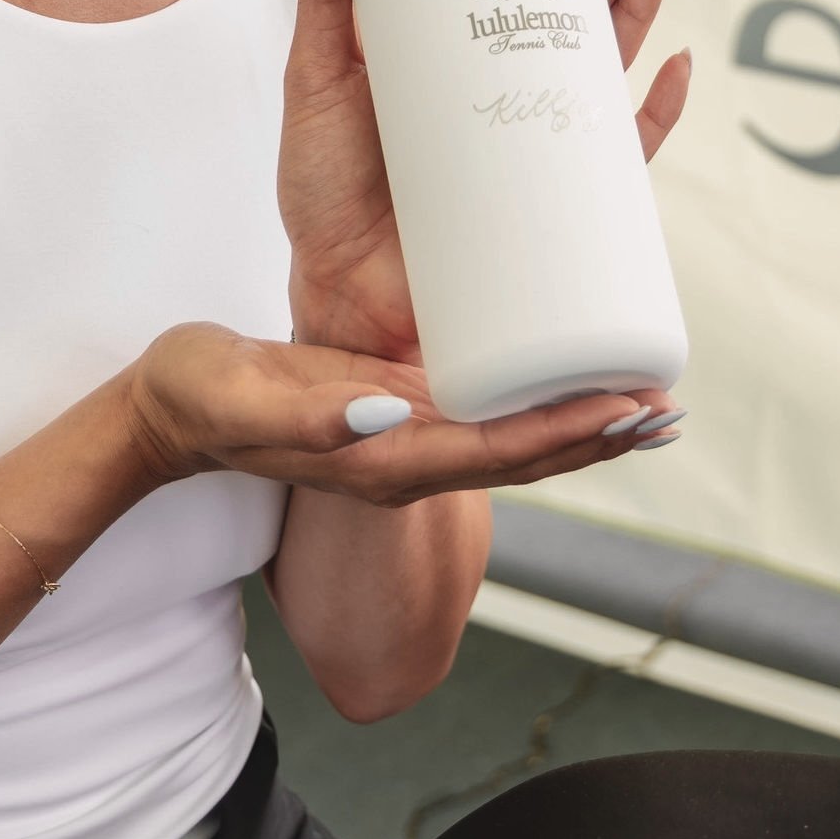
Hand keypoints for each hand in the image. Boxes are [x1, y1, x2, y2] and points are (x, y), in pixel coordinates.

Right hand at [123, 322, 672, 506]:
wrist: (170, 411)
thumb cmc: (200, 400)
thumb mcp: (244, 398)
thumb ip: (312, 416)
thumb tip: (386, 415)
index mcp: (382, 460)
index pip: (496, 457)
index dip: (567, 436)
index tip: (627, 410)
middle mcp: (408, 458)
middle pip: (525, 458)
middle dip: (600, 437)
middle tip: (669, 409)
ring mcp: (408, 438)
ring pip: (517, 441)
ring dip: (585, 424)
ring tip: (651, 401)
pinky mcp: (401, 408)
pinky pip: (490, 414)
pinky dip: (542, 402)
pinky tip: (572, 378)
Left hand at [278, 0, 692, 364]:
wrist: (338, 290)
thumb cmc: (320, 188)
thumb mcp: (315, 80)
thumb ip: (324, 2)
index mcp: (447, 64)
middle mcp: (496, 101)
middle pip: (566, 28)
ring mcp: (528, 150)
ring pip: (600, 78)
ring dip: (633, 21)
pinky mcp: (551, 206)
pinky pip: (622, 159)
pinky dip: (655, 114)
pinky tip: (676, 67)